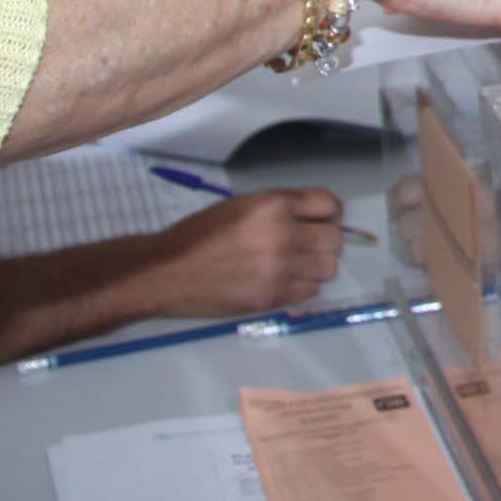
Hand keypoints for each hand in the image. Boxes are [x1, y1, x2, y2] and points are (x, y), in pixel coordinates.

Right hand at [134, 188, 348, 321]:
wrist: (166, 271)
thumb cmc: (197, 235)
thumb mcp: (239, 206)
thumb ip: (277, 208)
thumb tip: (310, 217)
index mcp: (273, 205)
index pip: (328, 204)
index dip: (330, 213)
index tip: (324, 220)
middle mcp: (282, 233)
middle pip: (334, 239)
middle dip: (323, 242)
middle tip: (306, 247)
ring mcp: (280, 267)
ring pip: (328, 268)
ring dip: (316, 267)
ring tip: (295, 267)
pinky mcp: (273, 296)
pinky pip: (311, 291)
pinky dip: (302, 287)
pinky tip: (283, 282)